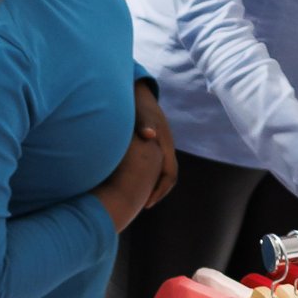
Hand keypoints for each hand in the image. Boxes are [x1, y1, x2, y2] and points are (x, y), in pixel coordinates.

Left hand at [97, 82, 176, 229]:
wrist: (137, 91)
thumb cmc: (136, 103)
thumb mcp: (140, 113)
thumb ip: (143, 124)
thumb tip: (150, 134)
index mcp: (165, 144)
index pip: (170, 174)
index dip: (160, 191)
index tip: (147, 204)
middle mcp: (164, 146)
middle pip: (167, 176)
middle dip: (156, 192)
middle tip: (141, 206)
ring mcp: (158, 145)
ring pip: (159, 170)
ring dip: (150, 184)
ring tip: (135, 197)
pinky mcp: (151, 143)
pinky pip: (152, 164)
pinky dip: (144, 175)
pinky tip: (128, 180)